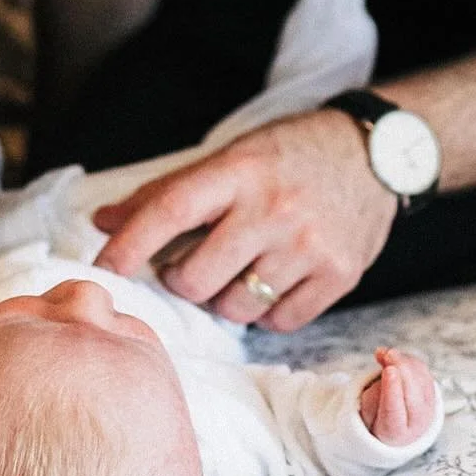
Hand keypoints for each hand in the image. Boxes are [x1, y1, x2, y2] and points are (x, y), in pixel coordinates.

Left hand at [91, 110, 396, 330]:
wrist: (373, 154)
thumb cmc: (288, 155)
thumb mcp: (229, 157)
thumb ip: (167, 192)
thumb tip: (103, 221)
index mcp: (238, 171)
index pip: (170, 210)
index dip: (129, 244)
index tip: (102, 269)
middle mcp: (272, 208)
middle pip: (195, 278)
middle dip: (180, 281)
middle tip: (188, 265)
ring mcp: (308, 245)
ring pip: (234, 308)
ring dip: (222, 299)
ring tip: (235, 271)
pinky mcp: (339, 275)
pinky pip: (278, 322)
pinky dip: (264, 313)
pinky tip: (269, 283)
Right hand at [358, 348, 437, 444]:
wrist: (400, 425)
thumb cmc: (380, 419)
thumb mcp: (367, 413)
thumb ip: (374, 395)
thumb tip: (388, 370)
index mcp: (396, 432)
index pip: (394, 412)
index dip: (392, 390)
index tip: (389, 371)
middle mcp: (417, 422)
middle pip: (413, 393)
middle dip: (402, 370)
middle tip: (388, 355)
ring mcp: (428, 406)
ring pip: (420, 378)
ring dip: (403, 361)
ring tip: (384, 354)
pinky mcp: (432, 390)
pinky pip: (422, 370)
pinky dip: (407, 359)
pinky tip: (391, 356)